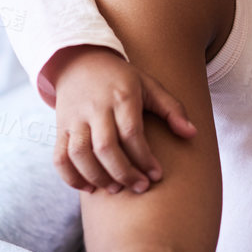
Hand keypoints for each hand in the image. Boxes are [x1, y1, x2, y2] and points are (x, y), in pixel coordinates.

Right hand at [49, 45, 197, 193]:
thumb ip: (172, 108)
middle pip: (105, 147)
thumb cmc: (121, 79)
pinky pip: (60, 158)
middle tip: (140, 187)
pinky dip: (70, 177)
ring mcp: (74, 119)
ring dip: (97, 177)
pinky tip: (89, 188)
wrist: (79, 61)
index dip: (144, 158)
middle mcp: (95, 108)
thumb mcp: (149, 85)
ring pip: (79, 154)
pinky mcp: (61, 129)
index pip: (131, 133)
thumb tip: (192, 134)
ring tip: (116, 189)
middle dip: (124, 173)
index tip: (156, 175)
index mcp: (121, 96)